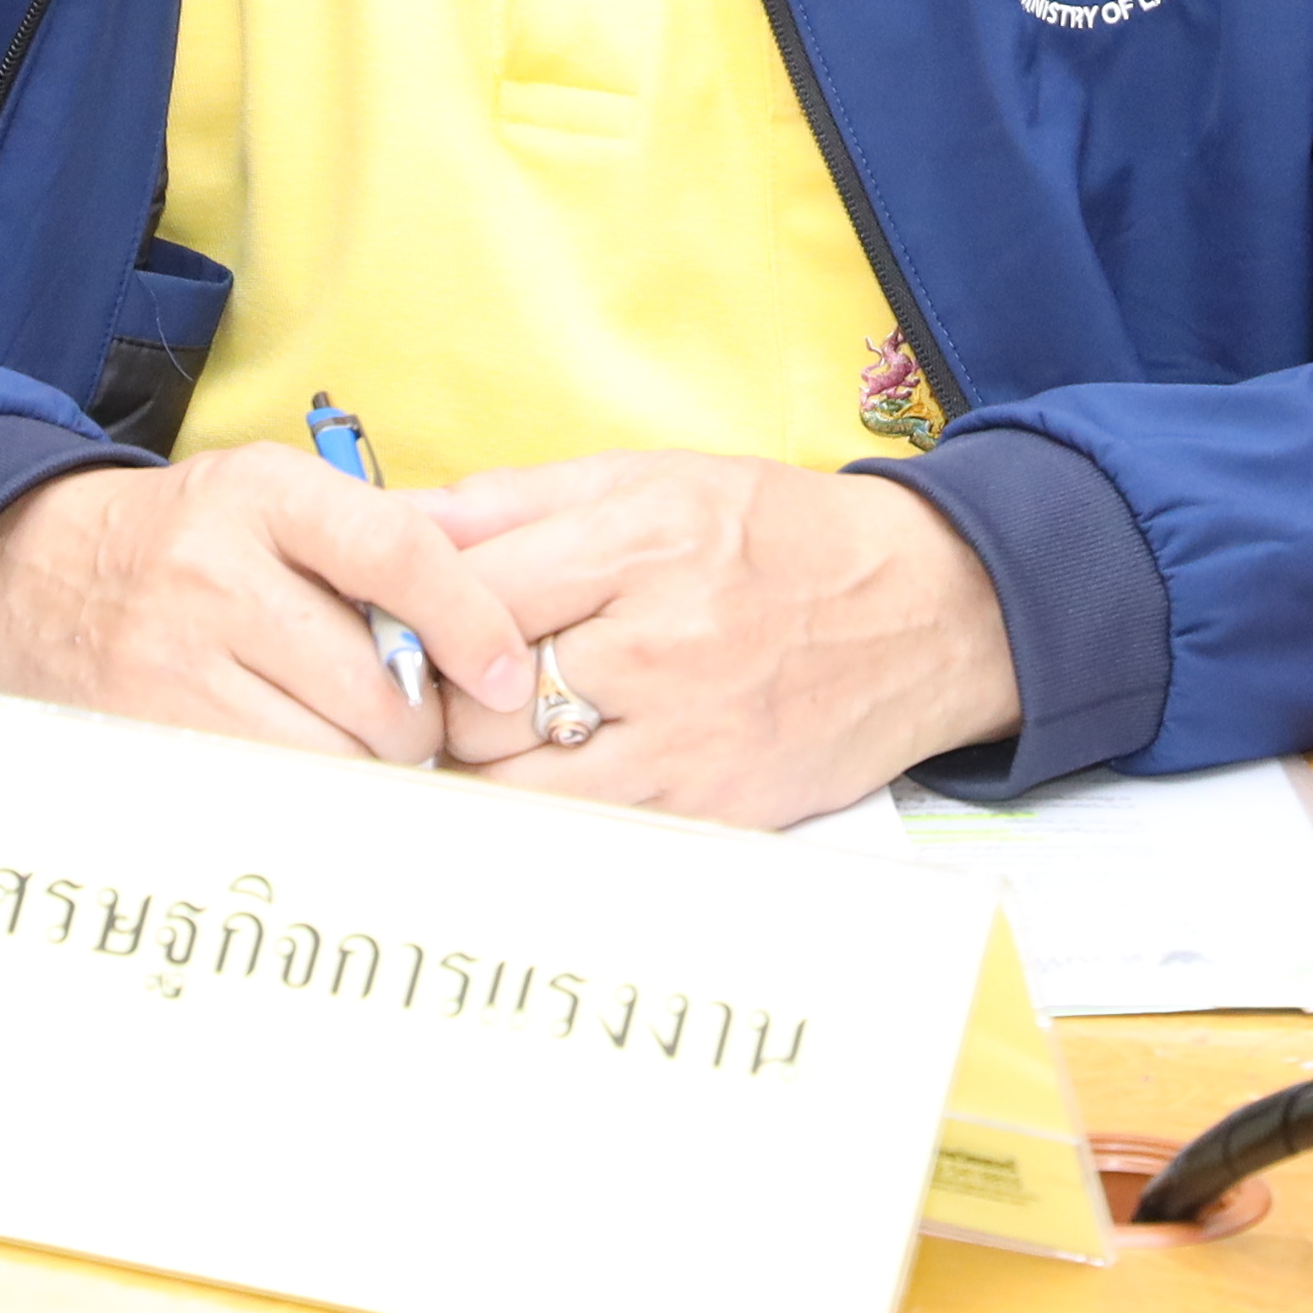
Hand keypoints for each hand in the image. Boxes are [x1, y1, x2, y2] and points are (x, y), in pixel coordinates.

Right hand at [0, 448, 528, 764]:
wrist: (28, 578)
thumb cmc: (186, 539)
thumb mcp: (274, 493)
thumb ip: (391, 523)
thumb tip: (508, 547)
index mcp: (262, 494)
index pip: (396, 551)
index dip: (469, 619)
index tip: (505, 671)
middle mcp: (215, 574)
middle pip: (375, 688)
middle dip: (418, 722)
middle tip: (414, 719)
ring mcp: (175, 664)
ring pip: (331, 759)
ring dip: (368, 769)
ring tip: (359, 746)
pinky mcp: (151, 739)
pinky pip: (272, 794)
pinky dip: (311, 798)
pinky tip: (308, 770)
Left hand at [417, 454, 1019, 827]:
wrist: (920, 615)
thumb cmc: (772, 537)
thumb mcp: (647, 480)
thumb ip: (511, 503)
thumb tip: (392, 520)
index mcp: (639, 545)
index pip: (468, 596)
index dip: (413, 612)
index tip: (398, 620)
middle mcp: (659, 648)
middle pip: (473, 704)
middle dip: (438, 696)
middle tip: (437, 683)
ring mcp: (684, 744)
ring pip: (510, 786)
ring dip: (479, 763)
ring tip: (486, 730)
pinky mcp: (708, 813)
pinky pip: (578, 832)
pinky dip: (543, 808)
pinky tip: (547, 773)